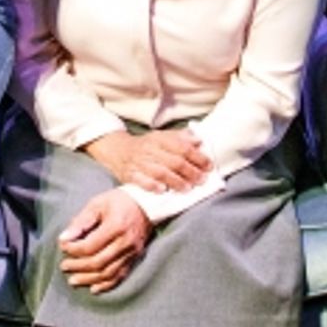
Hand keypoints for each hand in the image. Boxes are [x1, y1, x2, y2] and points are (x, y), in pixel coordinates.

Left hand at [58, 189, 149, 292]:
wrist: (148, 204)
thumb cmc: (119, 201)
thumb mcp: (97, 204)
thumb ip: (80, 221)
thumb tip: (64, 238)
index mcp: (115, 226)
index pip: (90, 246)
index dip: (73, 249)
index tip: (63, 247)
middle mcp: (125, 242)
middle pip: (98, 262)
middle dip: (78, 267)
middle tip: (64, 266)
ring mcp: (132, 252)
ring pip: (108, 273)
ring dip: (88, 279)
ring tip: (73, 280)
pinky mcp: (135, 258)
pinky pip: (120, 276)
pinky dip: (106, 285)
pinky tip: (94, 288)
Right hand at [84, 128, 210, 192]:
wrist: (117, 150)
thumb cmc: (145, 145)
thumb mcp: (162, 137)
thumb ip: (180, 138)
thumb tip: (198, 140)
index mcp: (159, 139)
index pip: (182, 147)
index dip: (197, 157)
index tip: (208, 166)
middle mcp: (150, 150)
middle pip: (173, 161)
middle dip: (190, 172)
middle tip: (202, 180)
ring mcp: (139, 163)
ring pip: (160, 172)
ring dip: (175, 181)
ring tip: (187, 188)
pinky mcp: (130, 175)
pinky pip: (141, 181)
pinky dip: (152, 185)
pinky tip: (163, 190)